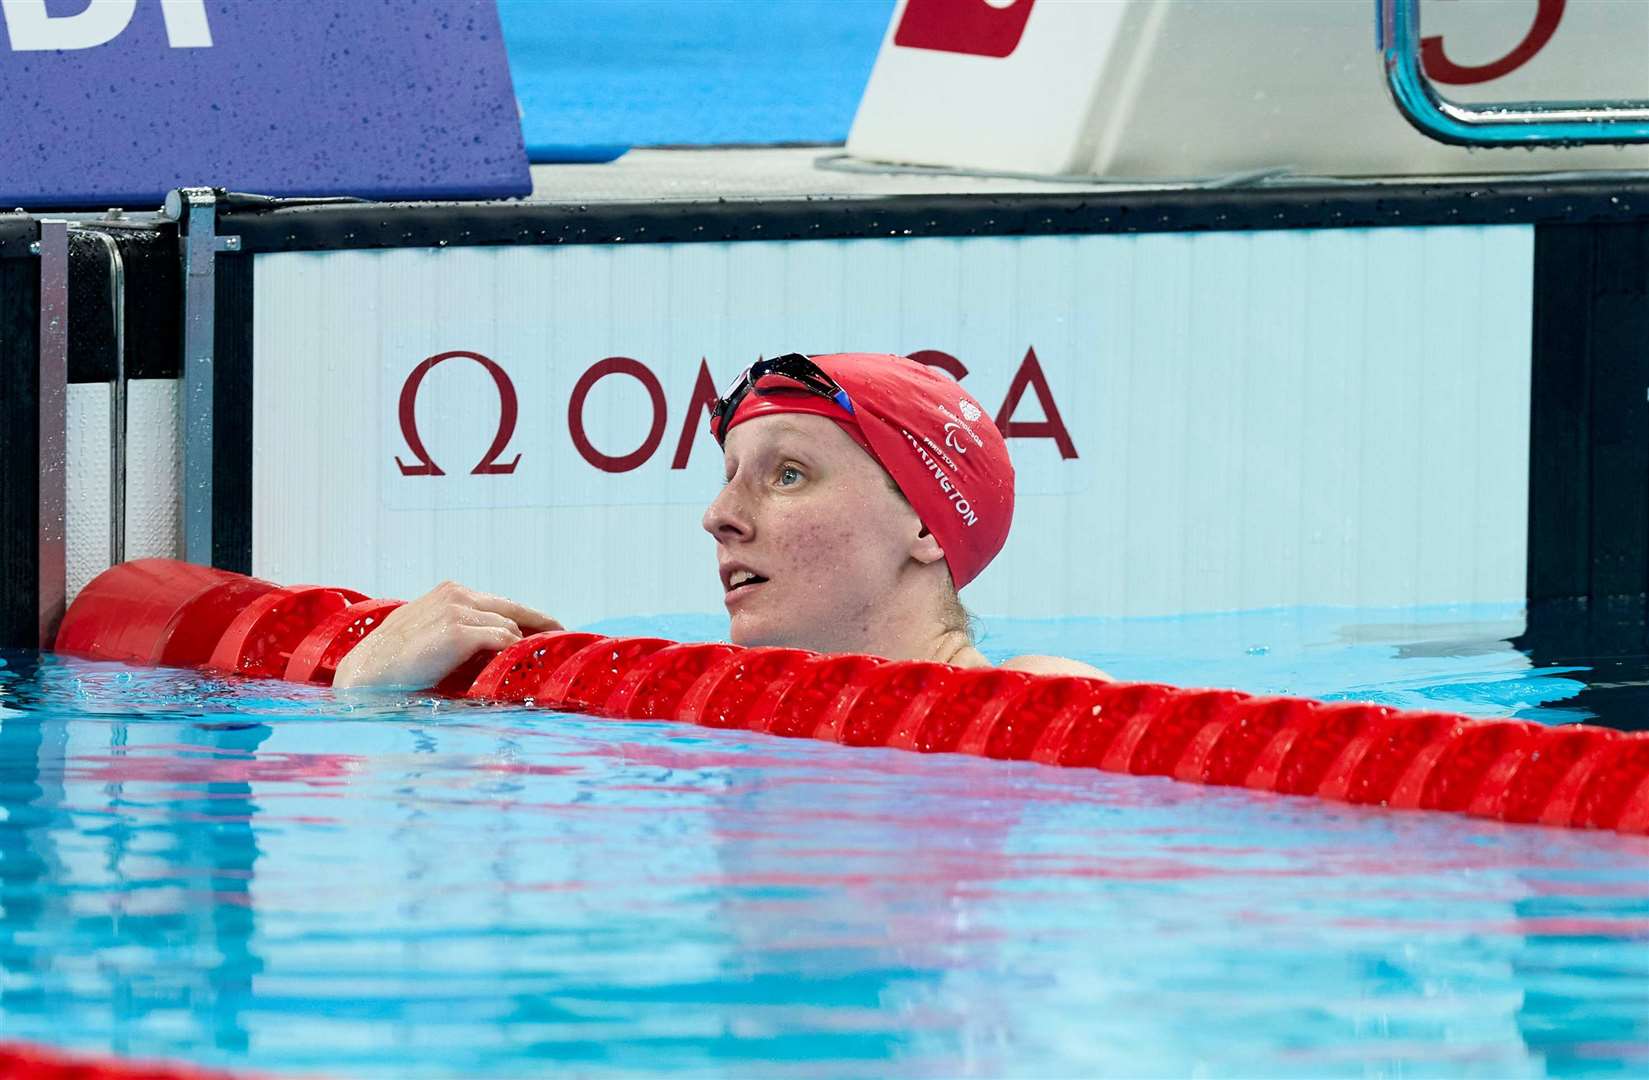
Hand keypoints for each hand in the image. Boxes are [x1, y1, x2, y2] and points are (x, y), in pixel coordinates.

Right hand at [332, 581, 561, 689]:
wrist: (369, 674)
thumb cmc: (398, 661)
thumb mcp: (431, 632)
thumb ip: (460, 627)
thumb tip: (498, 640)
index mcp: (451, 591)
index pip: (502, 602)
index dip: (531, 615)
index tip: (552, 626)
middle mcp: (458, 595)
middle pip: (515, 608)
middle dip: (542, 623)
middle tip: (563, 635)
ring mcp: (459, 611)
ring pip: (509, 628)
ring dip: (524, 645)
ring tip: (541, 659)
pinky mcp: (459, 632)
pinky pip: (502, 640)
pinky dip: (513, 651)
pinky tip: (520, 662)